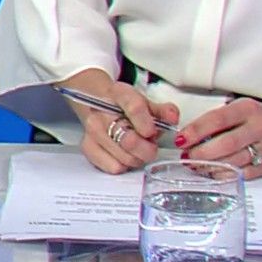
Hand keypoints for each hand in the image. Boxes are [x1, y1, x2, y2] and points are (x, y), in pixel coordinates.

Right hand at [59, 70, 179, 174]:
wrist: (102, 106)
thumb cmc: (128, 107)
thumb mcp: (147, 103)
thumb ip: (163, 111)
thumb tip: (173, 118)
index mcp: (119, 93)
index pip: (134, 108)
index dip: (147, 123)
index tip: (153, 132)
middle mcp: (101, 111)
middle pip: (128, 139)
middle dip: (147, 148)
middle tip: (151, 146)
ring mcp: (92, 130)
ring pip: (124, 157)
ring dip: (138, 158)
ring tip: (139, 149)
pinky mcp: (88, 147)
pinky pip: (114, 167)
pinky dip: (125, 165)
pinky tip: (125, 154)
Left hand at [175, 95, 261, 175]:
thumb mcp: (243, 109)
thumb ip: (221, 120)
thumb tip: (191, 135)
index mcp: (248, 109)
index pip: (217, 119)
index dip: (196, 130)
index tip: (181, 139)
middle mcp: (259, 127)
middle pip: (225, 143)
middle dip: (201, 153)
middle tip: (187, 157)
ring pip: (234, 161)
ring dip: (210, 166)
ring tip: (197, 166)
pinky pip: (246, 174)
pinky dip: (227, 176)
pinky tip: (215, 174)